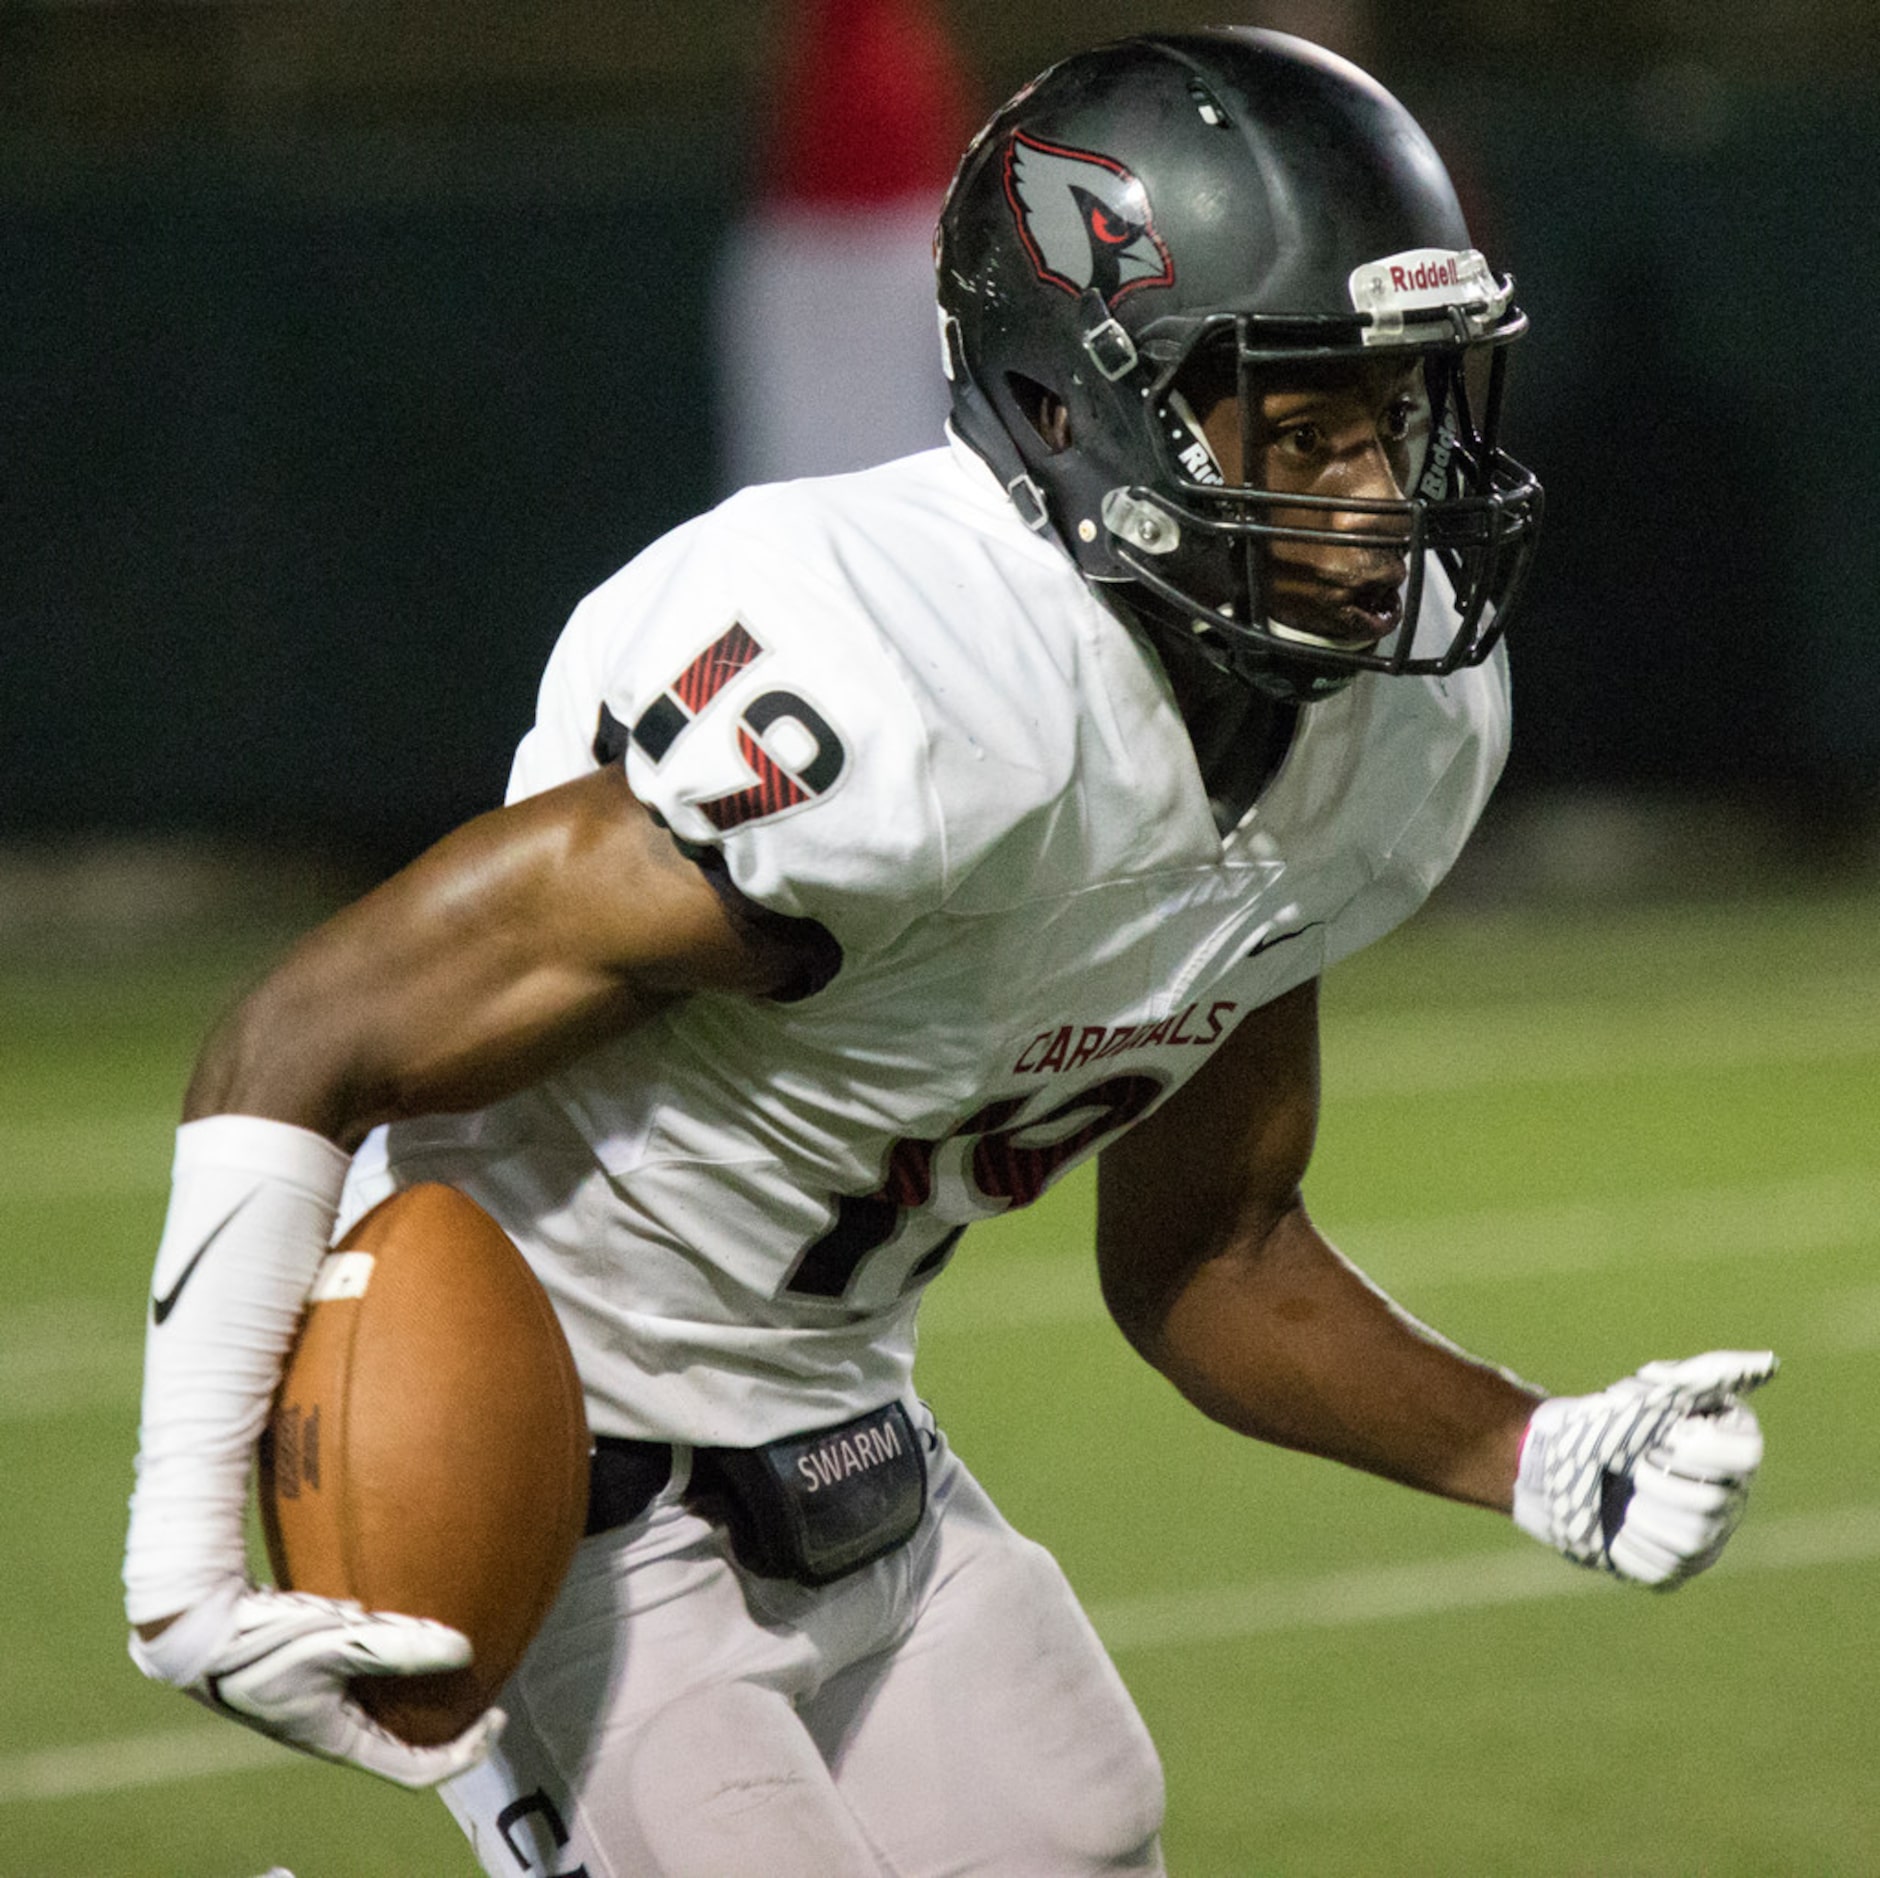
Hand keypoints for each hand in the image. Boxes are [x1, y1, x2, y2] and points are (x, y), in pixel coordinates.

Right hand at [129, 1584, 503, 1787]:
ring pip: (385, 1709)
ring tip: (454, 1653)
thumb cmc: (259, 1640)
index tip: (497, 1716)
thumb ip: (397, 1645)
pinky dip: (394, 1660)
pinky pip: (365, 1678)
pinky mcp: (310, 1675)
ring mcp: (319, 1704)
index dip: (464, 1751)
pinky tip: (406, 1618)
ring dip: (421, 1689)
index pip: (415, 1769)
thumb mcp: (335, 1640)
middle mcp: (332, 1729)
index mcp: (338, 1740)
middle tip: (483, 1686)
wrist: (194, 1625)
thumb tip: (465, 1649)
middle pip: (404, 1743)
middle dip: (449, 1720)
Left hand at [1513, 1350, 1775, 1588]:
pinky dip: (1627, 1544)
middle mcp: (1730, 1498)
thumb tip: (1771, 1362)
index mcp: (1733, 1454)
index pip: (1746, 1454)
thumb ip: (1712, 1373)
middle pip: (1713, 1502)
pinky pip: (1663, 1569)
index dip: (1698, 1445)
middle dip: (1657, 1478)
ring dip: (1641, 1511)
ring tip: (1623, 1494)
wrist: (1555, 1462)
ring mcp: (1706, 1539)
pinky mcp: (1673, 1569)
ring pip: (1693, 1541)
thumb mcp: (1657, 1389)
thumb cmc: (1608, 1420)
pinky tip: (1615, 1526)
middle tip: (1634, 1463)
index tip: (1665, 1433)